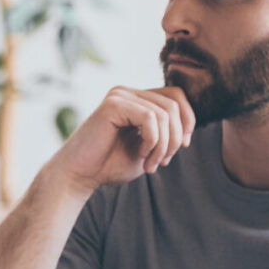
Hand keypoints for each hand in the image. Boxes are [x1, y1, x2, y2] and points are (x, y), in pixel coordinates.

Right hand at [45, 85, 194, 197]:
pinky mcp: (113, 104)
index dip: (187, 120)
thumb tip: (189, 128)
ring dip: (164, 145)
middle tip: (162, 162)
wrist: (79, 176)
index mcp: (136, 100)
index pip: (176, 96)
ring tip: (151, 164)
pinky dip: (153, 141)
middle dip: (175, 137)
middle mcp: (128, 93)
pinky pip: (150, 118)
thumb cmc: (109, 166)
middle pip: (174, 104)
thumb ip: (165, 135)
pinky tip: (141, 155)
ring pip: (164, 113)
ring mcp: (120, 96)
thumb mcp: (148, 149)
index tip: (182, 146)